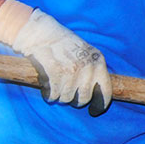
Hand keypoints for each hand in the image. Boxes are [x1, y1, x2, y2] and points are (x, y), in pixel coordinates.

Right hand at [0, 0, 111, 114]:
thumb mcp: (84, 52)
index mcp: (98, 61)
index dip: (100, 105)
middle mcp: (87, 66)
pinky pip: (52, 95)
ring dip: (58, 95)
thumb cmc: (61, 43)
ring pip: (66, 99)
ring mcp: (71, 70)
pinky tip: (46, 85)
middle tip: (65, 90)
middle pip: (82, 99)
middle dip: (73, 99)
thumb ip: (91, 70)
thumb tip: (96, 95)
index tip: (93, 111)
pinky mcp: (54, 73)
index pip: (105, 91)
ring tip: (54, 82)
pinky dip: (48, 94)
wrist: (39, 32)